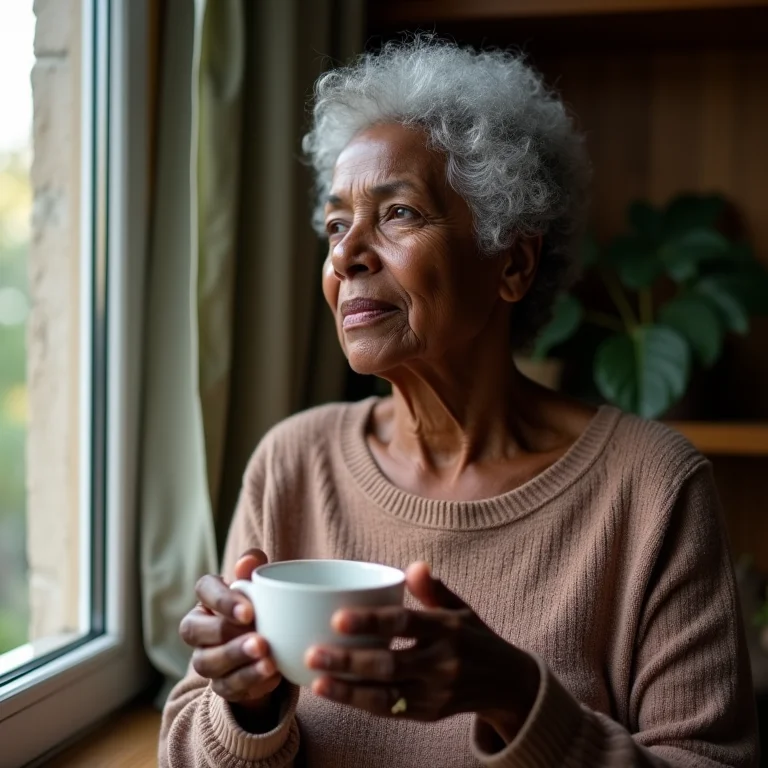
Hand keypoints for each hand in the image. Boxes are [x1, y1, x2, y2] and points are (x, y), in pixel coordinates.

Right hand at [179, 549, 281, 711]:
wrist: (274, 643)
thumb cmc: (264, 605)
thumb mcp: (264, 584)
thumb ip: (255, 569)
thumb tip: (249, 560)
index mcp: (209, 597)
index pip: (203, 591)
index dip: (222, 602)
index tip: (250, 612)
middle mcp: (199, 628)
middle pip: (194, 632)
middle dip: (226, 637)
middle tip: (260, 641)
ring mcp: (206, 658)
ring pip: (208, 664)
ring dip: (239, 664)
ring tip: (269, 662)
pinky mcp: (221, 684)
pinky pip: (229, 688)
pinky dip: (253, 683)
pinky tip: (275, 675)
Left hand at [305, 562, 539, 742]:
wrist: (507, 683)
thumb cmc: (473, 636)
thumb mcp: (460, 608)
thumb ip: (433, 589)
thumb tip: (414, 565)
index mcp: (448, 628)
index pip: (404, 624)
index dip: (371, 622)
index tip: (337, 618)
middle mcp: (443, 663)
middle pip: (389, 664)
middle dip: (347, 661)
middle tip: (312, 652)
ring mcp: (436, 693)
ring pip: (385, 694)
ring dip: (347, 690)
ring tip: (315, 679)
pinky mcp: (429, 714)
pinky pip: (389, 710)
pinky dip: (360, 703)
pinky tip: (333, 692)